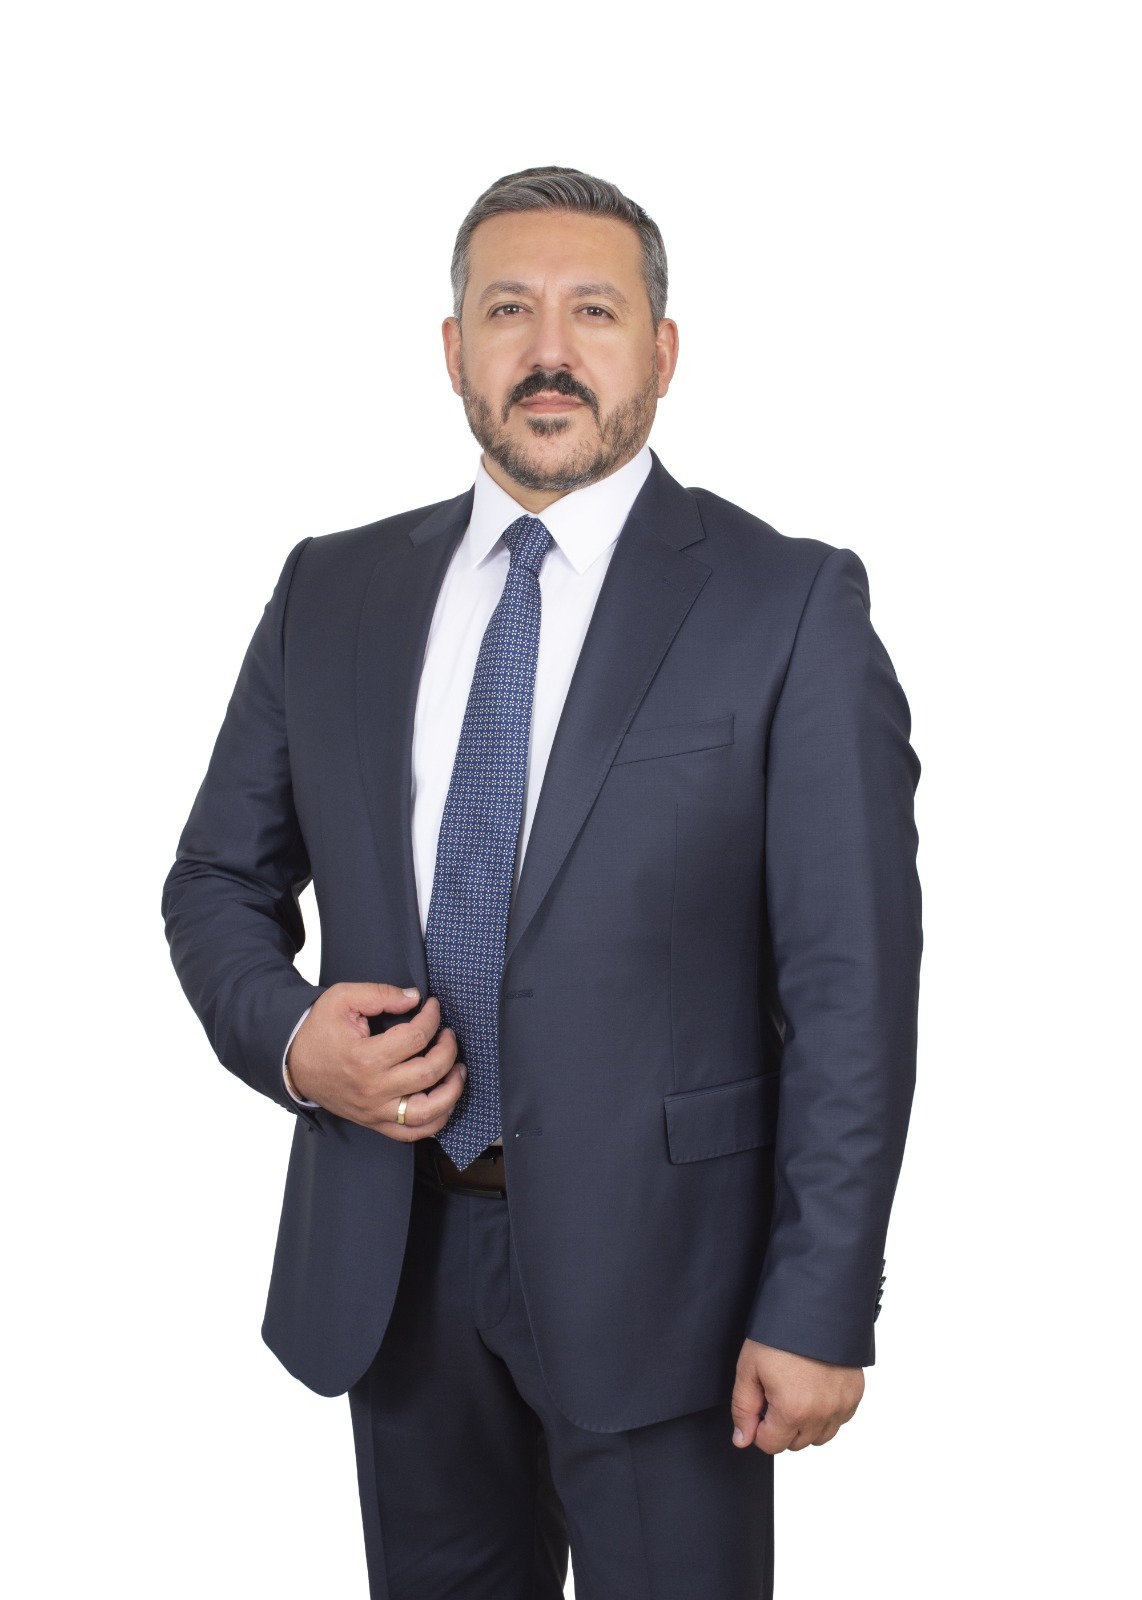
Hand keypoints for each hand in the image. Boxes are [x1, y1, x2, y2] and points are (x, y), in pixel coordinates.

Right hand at [286, 983, 465, 1140]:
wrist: (293, 1063)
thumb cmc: (318, 1030)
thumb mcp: (342, 999)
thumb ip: (381, 994)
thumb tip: (415, 998)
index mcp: (365, 1058)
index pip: (416, 1038)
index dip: (432, 1018)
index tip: (433, 1007)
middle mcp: (373, 1089)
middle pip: (429, 1073)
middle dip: (448, 1049)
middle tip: (448, 1035)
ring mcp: (375, 1111)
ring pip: (428, 1112)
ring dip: (452, 1090)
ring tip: (458, 1070)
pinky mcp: (375, 1122)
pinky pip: (412, 1134)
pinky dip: (436, 1121)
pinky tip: (445, 1101)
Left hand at [731, 1339, 863, 1453]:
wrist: (814, 1304)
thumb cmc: (779, 1332)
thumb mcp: (749, 1368)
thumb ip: (743, 1409)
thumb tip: (743, 1440)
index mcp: (793, 1410)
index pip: (770, 1445)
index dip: (758, 1426)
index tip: (759, 1402)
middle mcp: (822, 1413)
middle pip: (795, 1443)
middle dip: (780, 1425)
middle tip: (776, 1392)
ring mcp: (842, 1405)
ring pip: (818, 1437)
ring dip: (805, 1424)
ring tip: (795, 1390)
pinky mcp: (855, 1394)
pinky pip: (838, 1420)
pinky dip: (826, 1413)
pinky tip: (814, 1388)